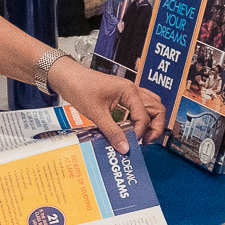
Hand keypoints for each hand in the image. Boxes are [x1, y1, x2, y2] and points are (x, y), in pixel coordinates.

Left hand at [48, 55, 165, 147]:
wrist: (67, 77)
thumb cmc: (80, 88)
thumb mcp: (97, 114)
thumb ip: (112, 132)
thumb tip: (125, 148)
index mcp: (129, 91)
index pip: (144, 116)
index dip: (140, 132)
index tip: (131, 143)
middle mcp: (133, 89)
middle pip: (157, 109)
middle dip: (155, 126)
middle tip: (145, 142)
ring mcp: (129, 91)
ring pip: (151, 106)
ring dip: (151, 121)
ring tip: (142, 136)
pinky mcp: (123, 95)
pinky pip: (140, 105)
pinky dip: (141, 117)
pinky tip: (133, 127)